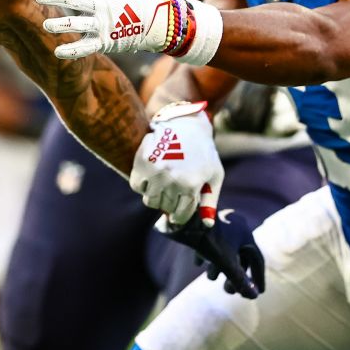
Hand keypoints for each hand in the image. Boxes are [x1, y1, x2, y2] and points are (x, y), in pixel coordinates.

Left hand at [35, 0, 193, 59]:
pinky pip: (87, 47)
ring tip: (45, 25)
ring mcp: (102, 25)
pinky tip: (57, 52)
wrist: (150, 21)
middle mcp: (100, 6)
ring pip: (79, 24)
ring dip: (62, 25)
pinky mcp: (104, 41)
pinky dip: (73, 50)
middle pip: (75, 1)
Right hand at [130, 101, 223, 225]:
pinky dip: (141, 185)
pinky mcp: (142, 162)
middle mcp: (172, 181)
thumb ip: (210, 201)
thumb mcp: (214, 175)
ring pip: (149, 200)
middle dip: (170, 204)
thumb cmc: (203, 152)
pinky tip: (150, 176)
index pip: (181, 215)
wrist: (186, 124)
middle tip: (172, 191)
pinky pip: (136, 186)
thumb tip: (207, 225)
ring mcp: (156, 171)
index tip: (178, 212)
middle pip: (165, 208)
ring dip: (155, 196)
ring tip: (162, 184)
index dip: (180, 215)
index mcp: (191, 186)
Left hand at [158, 211, 264, 299]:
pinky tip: (197, 263)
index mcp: (245, 233)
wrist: (184, 218)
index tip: (259, 291)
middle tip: (229, 291)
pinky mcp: (203, 224)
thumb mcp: (225, 263)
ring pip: (224, 251)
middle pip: (240, 257)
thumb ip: (240, 280)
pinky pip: (209, 243)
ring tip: (209, 277)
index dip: (258, 277)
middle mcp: (235, 227)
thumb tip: (254, 296)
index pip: (257, 259)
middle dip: (235, 276)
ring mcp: (219, 224)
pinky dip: (206, 255)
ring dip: (218, 267)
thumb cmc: (208, 239)